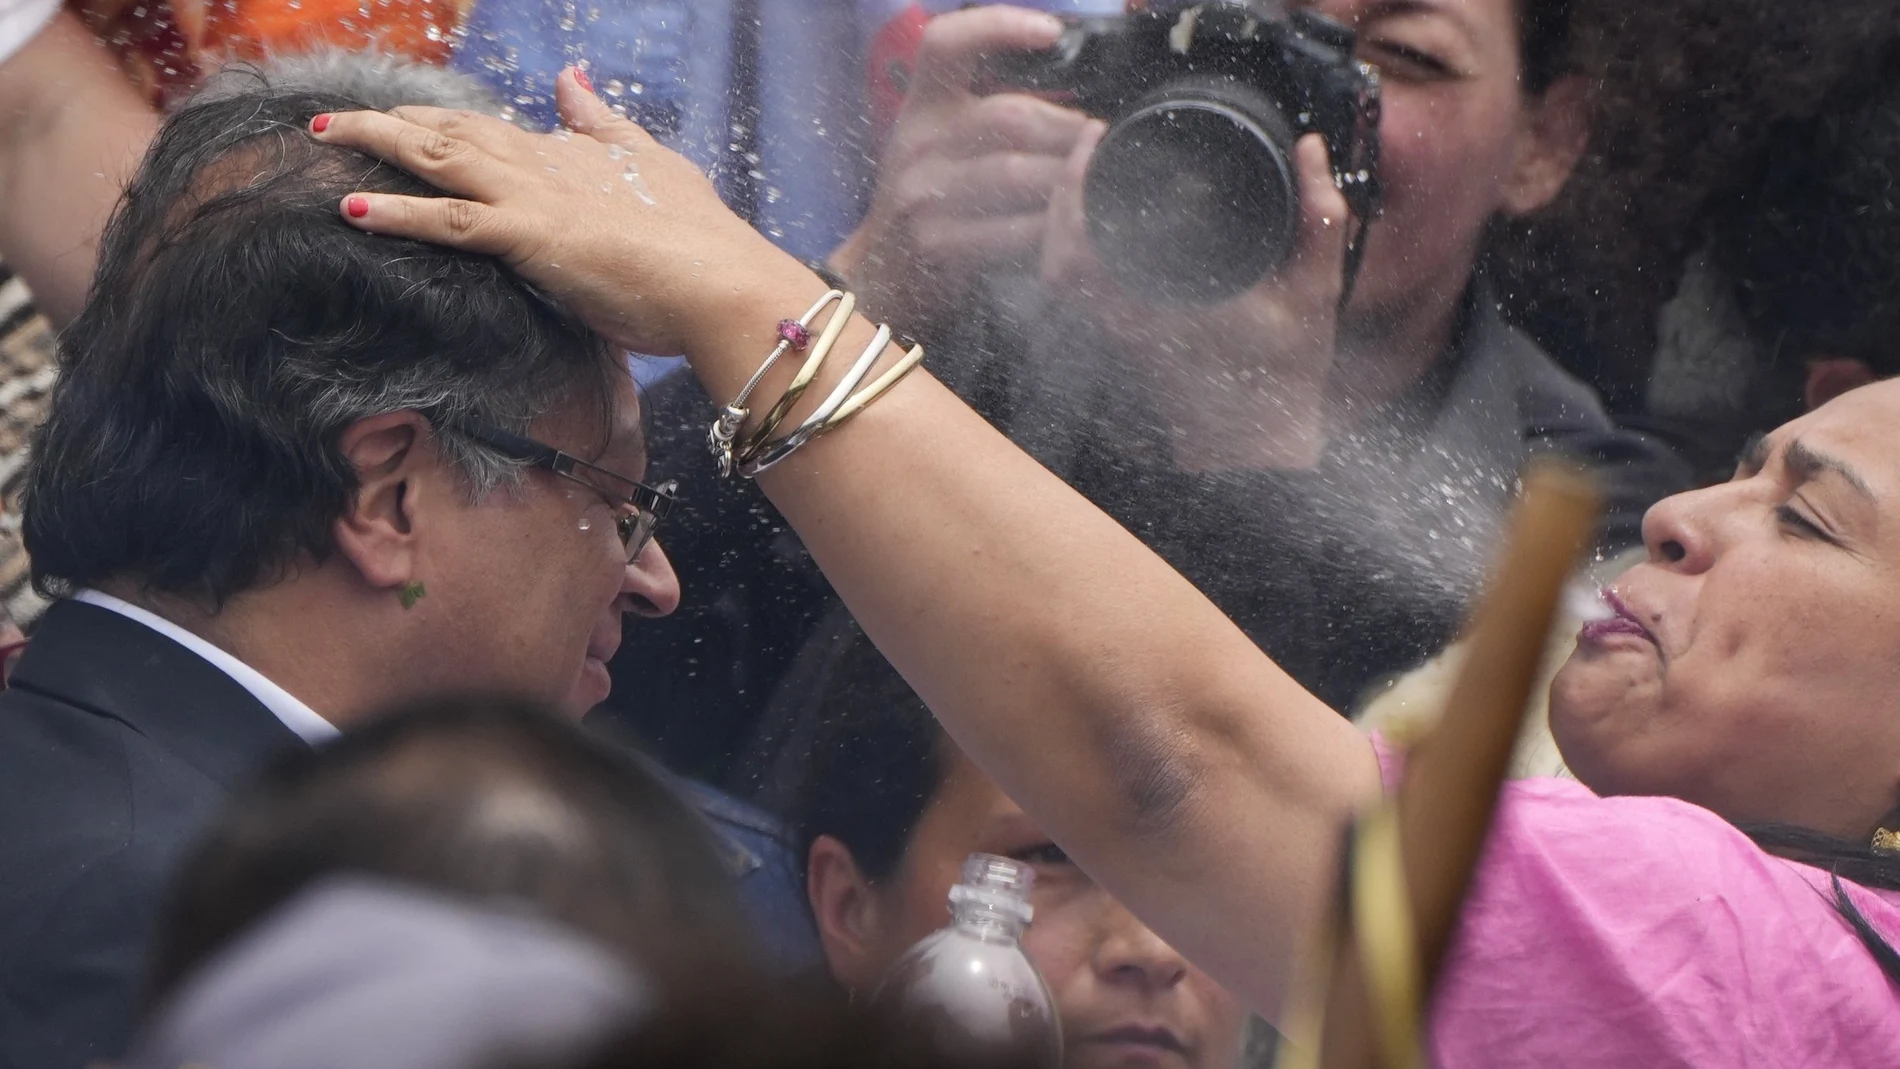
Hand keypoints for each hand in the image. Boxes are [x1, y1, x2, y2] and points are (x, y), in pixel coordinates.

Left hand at [310, 70, 798, 356]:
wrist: (721, 282)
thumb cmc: (701, 241)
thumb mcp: (656, 166)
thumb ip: (605, 124)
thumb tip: (570, 78)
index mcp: (573, 155)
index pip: (494, 131)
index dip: (441, 123)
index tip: (403, 120)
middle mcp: (545, 164)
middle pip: (452, 132)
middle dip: (391, 122)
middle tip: (336, 120)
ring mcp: (534, 196)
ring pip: (437, 158)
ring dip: (374, 143)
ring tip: (321, 135)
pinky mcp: (529, 236)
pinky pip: (447, 222)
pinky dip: (396, 213)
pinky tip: (351, 208)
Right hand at [830, 5, 1091, 334]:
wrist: (886, 268)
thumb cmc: (935, 195)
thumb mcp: (946, 141)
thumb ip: (997, 117)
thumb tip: (1083, 120)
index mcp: (922, 104)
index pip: (946, 41)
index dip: (998, 25)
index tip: (1053, 32)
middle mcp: (916, 141)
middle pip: (1007, 114)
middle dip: (1067, 130)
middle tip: (1100, 145)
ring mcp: (920, 193)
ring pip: (1013, 172)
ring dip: (1065, 180)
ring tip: (1093, 185)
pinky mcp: (935, 242)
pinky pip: (1008, 230)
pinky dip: (1047, 230)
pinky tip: (1064, 231)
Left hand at [1037, 126, 1351, 469]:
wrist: (1257, 446)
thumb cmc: (1285, 373)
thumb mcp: (1315, 289)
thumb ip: (1319, 215)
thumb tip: (1311, 147)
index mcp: (1161, 306)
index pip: (1089, 240)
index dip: (1079, 184)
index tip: (1098, 137)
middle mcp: (1124, 322)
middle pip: (1056, 250)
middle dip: (1062, 191)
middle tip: (1089, 142)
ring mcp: (1113, 336)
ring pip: (1055, 271)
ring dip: (1060, 221)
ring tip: (1085, 173)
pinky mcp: (1114, 344)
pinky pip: (1069, 291)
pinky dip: (1068, 251)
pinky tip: (1090, 220)